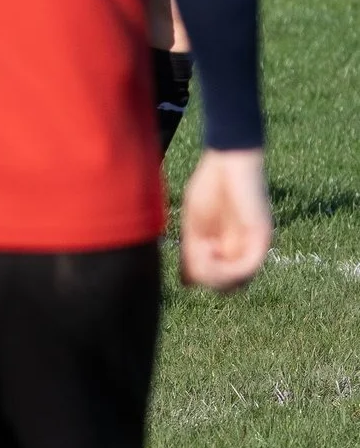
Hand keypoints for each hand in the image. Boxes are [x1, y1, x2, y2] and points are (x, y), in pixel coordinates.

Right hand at [178, 147, 270, 290]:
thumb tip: (188, 284)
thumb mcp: (193, 226)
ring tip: (199, 248)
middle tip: (192, 252)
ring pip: (237, 282)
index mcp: (228, 248)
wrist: (227, 161)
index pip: (218, 281)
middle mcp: (244, 251)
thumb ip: (192, 254)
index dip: (199, 277)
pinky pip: (246, 268)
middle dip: (204, 277)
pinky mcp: (262, 238)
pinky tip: (208, 246)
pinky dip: (224, 266)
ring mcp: (255, 246)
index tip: (186, 258)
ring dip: (212, 272)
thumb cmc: (209, 186)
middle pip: (228, 287)